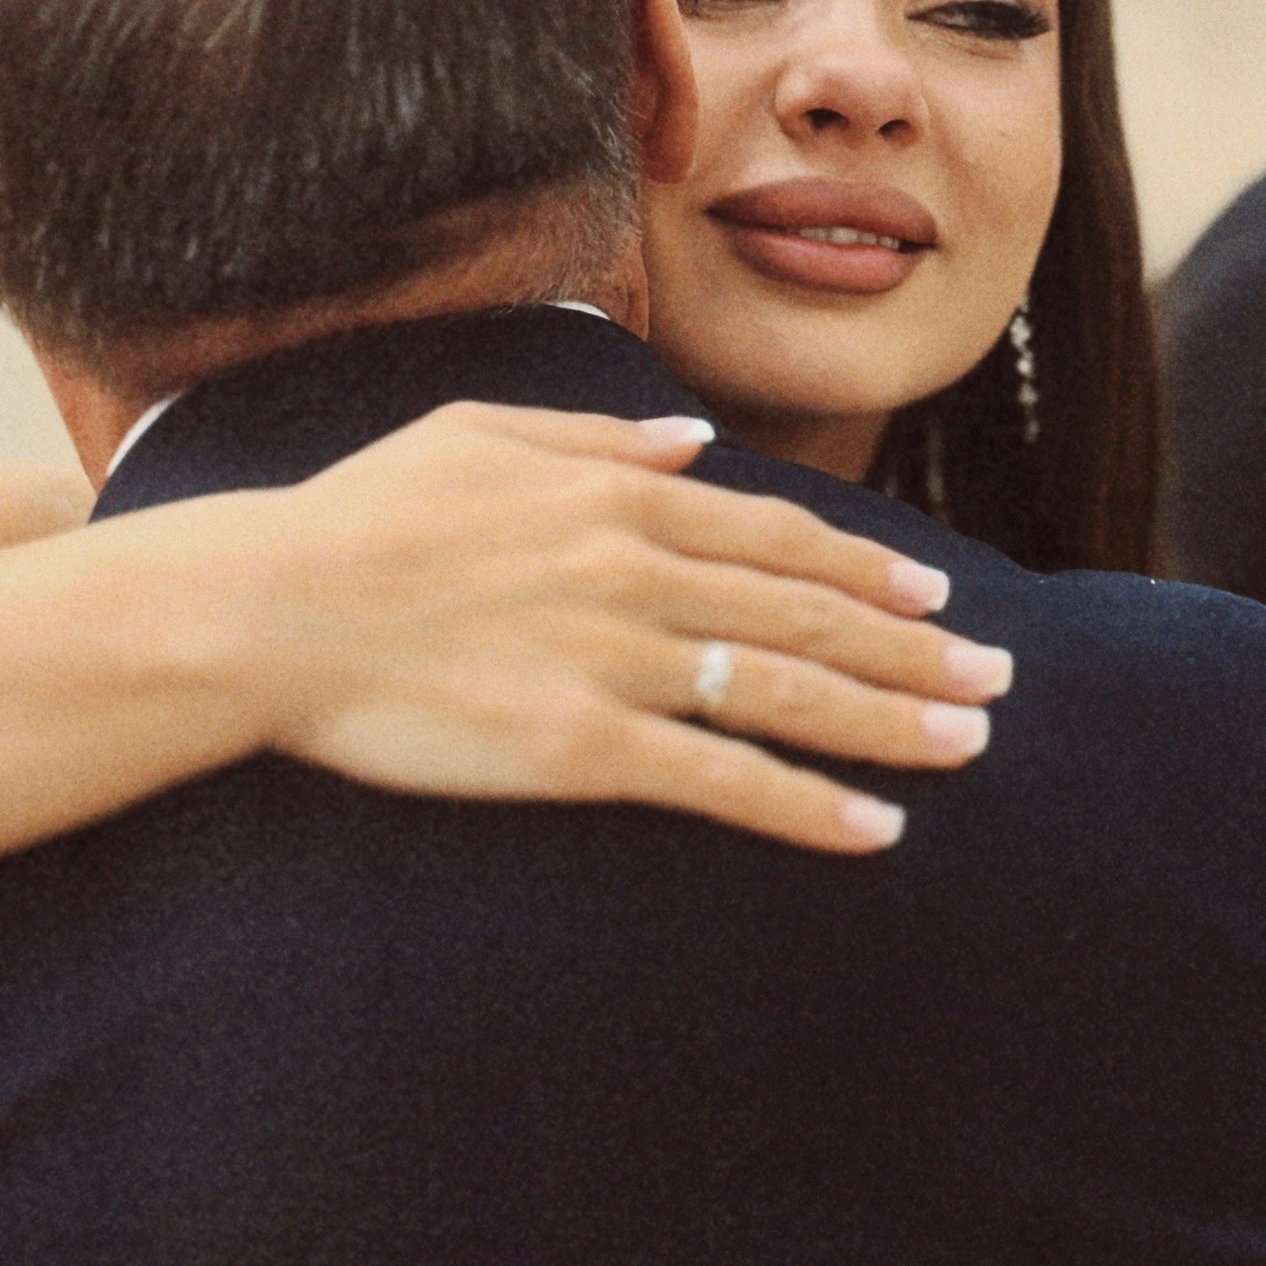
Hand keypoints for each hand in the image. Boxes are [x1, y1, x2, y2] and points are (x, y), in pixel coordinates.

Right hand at [116, 399, 1013, 855]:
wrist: (268, 607)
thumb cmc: (357, 518)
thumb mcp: (477, 434)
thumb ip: (596, 441)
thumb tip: (691, 444)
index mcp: (618, 500)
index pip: (779, 537)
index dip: (868, 572)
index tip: (935, 597)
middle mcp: (638, 572)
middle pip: (809, 613)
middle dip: (915, 649)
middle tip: (997, 681)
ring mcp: (617, 660)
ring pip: (788, 691)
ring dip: (892, 721)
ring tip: (969, 743)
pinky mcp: (582, 746)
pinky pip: (723, 779)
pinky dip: (808, 806)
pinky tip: (876, 830)